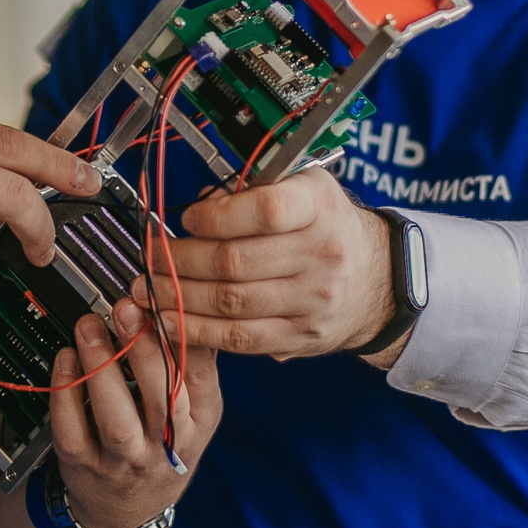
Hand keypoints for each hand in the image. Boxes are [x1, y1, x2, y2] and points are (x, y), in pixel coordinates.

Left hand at [46, 301, 220, 527]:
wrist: (126, 510)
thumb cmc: (161, 448)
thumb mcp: (194, 412)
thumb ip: (191, 362)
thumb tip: (181, 302)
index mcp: (198, 421)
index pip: (197, 375)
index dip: (178, 335)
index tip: (159, 300)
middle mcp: (166, 445)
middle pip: (162, 398)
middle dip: (143, 349)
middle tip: (124, 309)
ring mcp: (124, 461)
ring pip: (115, 418)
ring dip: (101, 368)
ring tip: (89, 327)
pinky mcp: (84, 467)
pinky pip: (72, 431)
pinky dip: (65, 393)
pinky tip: (65, 360)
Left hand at [143, 168, 394, 357]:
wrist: (378, 279)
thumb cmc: (328, 226)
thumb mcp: (304, 189)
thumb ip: (254, 191)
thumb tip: (201, 205)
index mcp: (320, 208)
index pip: (265, 211)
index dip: (216, 215)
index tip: (187, 217)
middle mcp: (322, 255)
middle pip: (235, 262)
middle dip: (180, 260)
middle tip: (150, 256)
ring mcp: (312, 301)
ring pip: (231, 302)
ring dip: (179, 296)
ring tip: (149, 286)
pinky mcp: (300, 335)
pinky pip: (239, 338)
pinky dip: (197, 330)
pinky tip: (170, 319)